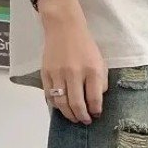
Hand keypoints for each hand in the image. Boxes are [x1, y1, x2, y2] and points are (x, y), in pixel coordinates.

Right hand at [38, 0, 107, 123]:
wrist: (64, 26)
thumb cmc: (84, 45)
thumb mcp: (100, 61)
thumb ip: (100, 82)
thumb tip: (96, 102)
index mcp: (92, 70)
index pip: (94, 99)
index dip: (95, 111)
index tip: (95, 115)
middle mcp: (75, 73)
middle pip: (77, 105)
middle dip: (82, 117)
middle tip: (84, 120)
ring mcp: (59, 73)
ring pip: (62, 104)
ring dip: (69, 115)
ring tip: (74, 117)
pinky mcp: (46, 73)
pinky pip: (50, 96)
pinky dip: (56, 105)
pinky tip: (62, 106)